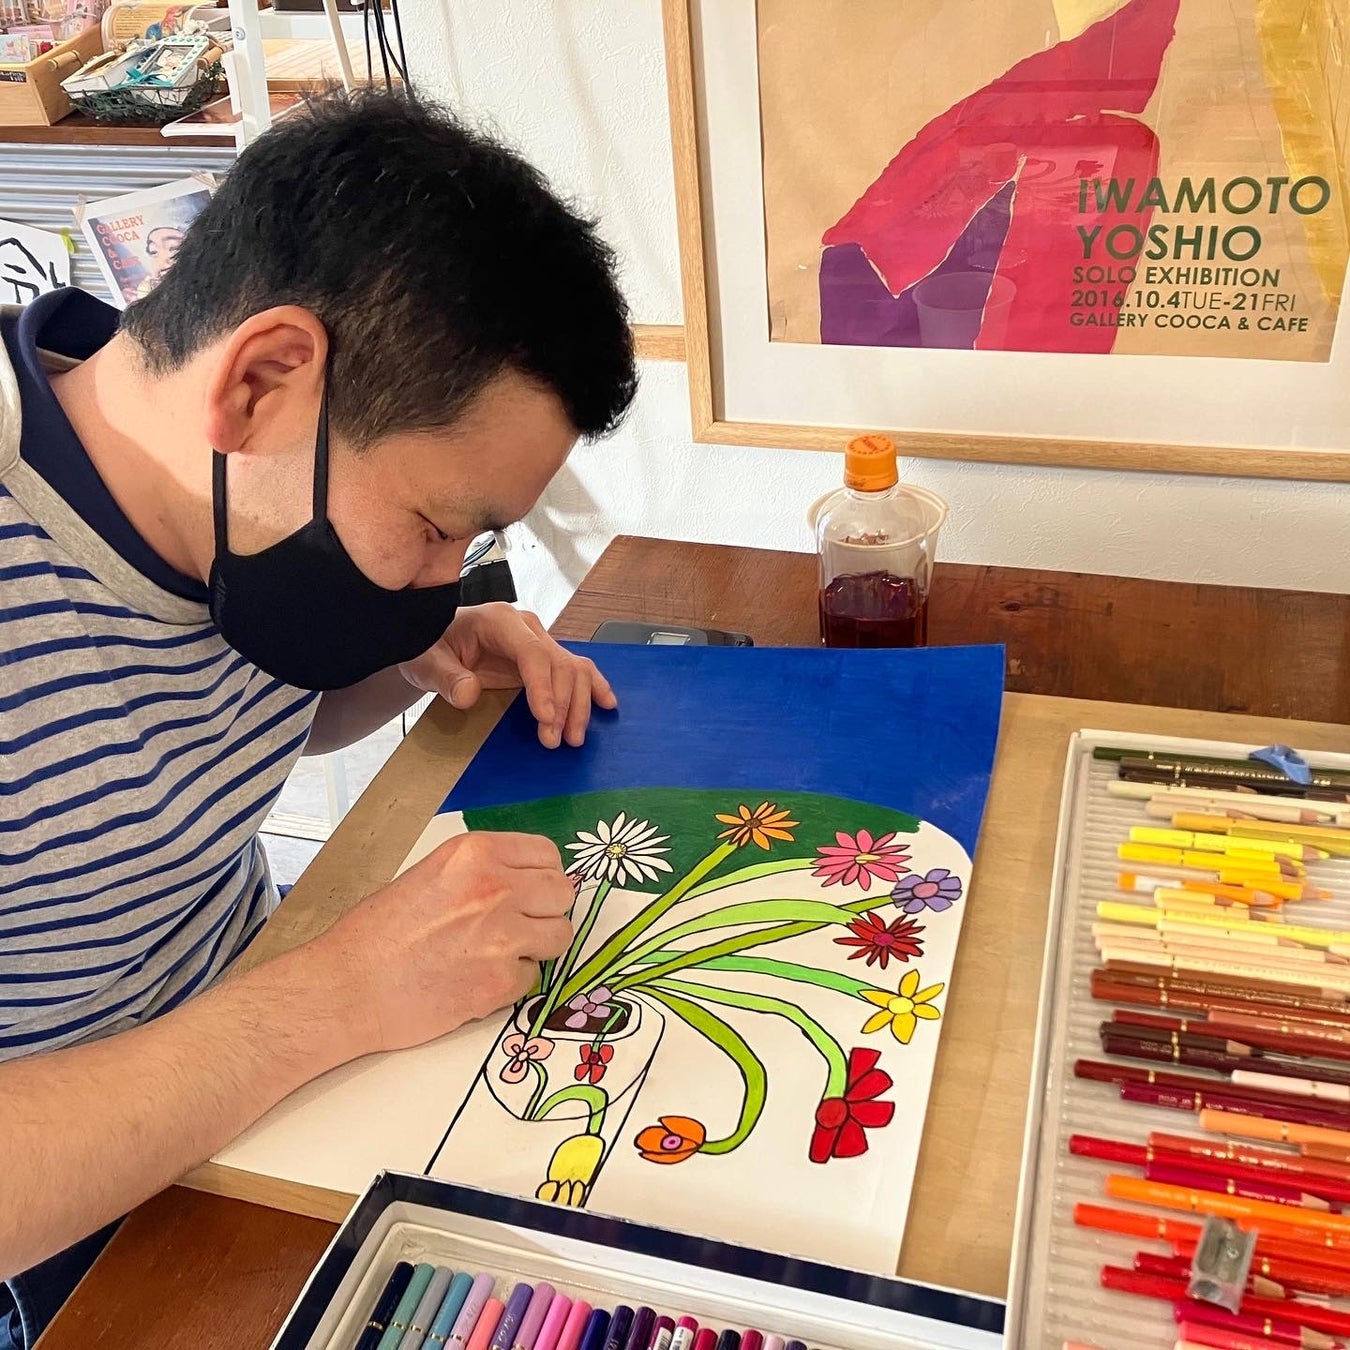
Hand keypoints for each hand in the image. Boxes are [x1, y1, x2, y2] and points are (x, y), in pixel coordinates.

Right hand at [314, 831, 574, 1054]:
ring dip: (538, 946)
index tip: (533, 890)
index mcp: (475, 854)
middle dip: (547, 909)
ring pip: (560, 935)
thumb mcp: (431, 875)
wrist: (348, 987)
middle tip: (521, 924)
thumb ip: (481, 872)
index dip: (543, 874)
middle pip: (562, 892)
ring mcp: (503, 935)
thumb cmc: (376, 933)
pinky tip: (477, 980)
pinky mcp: (500, 982)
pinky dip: (511, 983)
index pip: (546, 853)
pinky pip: (532, 978)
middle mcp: (496, 887)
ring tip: (500, 953)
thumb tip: (524, 882)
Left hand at [400, 603, 616, 748]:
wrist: (434, 643)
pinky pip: (577, 668)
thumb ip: (446, 677)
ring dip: (579, 704)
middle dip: (561, 705)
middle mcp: (526, 628)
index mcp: (499, 621)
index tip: (546, 718)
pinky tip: (606, 704)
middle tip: (554, 740)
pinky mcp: (545, 657)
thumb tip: (468, 694)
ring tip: (573, 738)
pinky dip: (593, 686)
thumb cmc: (431, 647)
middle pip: (559, 664)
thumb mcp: (427, 662)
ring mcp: (539, 641)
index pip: (532, 653)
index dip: (543, 686)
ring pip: (574, 668)